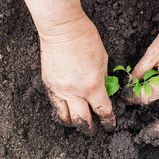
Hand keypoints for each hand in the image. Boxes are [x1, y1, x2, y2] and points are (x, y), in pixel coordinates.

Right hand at [40, 13, 114, 134]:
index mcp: (93, 85)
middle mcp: (75, 91)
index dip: (108, 121)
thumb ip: (104, 79)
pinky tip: (67, 110)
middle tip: (94, 131)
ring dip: (74, 123)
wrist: (62, 27)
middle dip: (90, 129)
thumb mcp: (103, 59)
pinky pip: (55, 105)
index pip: (102, 110)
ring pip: (65, 117)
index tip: (110, 125)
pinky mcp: (48, 84)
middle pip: (82, 120)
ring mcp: (59, 89)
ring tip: (79, 123)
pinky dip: (62, 111)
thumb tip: (105, 91)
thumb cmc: (86, 39)